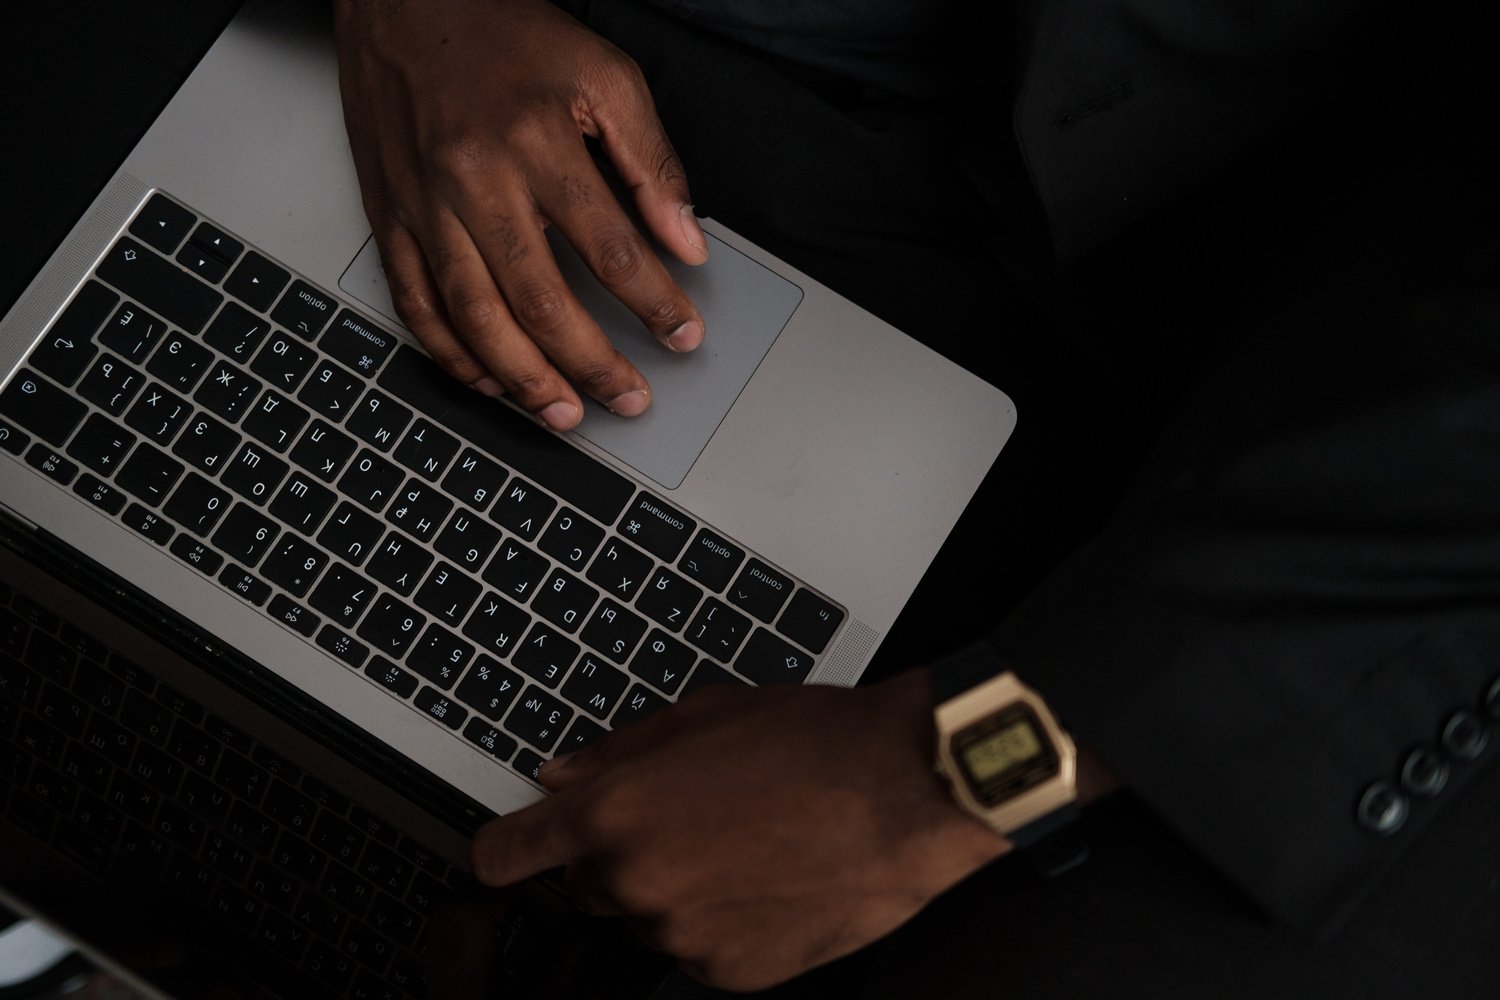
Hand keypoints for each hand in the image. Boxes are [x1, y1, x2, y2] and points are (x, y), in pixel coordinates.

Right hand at [332, 0, 707, 430]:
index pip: (610, 247)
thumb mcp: (602, 74)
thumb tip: (685, 240)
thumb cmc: (502, 30)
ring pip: (474, 315)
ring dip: (522, 378)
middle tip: (628, 399)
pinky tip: (486, 380)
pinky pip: (414, 300)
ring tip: (564, 414)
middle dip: (591, 363)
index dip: (653, 302)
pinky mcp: (389, 215)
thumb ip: (651, 160)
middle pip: (539, 299)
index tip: (683, 337)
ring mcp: (423, 204)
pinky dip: (449, 351)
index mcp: (534, 142)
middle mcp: (474, 180)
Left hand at [470, 671, 1010, 991]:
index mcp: (618, 810)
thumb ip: (616, 752)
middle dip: (618, 860)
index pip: (505, 855)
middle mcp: (638, 880)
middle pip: (583, 889)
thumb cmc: (817, 744)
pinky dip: (722, 925)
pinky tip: (769, 882)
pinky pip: (700, 951)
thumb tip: (560, 776)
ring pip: (648, 920)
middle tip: (686, 822)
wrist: (908, 793)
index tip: (513, 850)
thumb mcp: (705, 713)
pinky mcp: (731, 972)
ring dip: (675, 892)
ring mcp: (684, 934)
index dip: (507, 849)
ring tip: (746, 846)